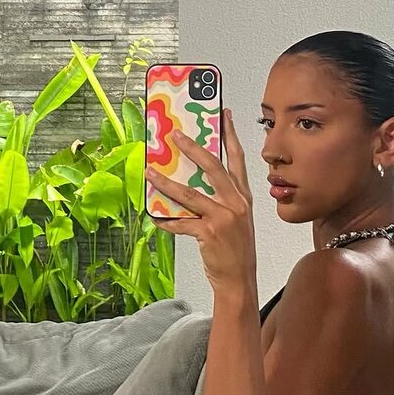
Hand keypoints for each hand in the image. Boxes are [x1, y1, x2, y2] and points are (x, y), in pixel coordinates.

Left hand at [146, 109, 257, 295]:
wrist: (239, 279)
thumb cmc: (235, 250)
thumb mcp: (236, 220)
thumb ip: (220, 199)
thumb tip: (189, 182)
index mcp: (243, 197)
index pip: (237, 159)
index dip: (231, 135)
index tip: (224, 115)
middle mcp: (236, 203)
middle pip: (213, 167)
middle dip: (192, 148)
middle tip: (175, 135)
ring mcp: (224, 218)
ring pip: (190, 193)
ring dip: (166, 182)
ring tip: (150, 171)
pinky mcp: (210, 233)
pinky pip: (181, 222)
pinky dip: (166, 221)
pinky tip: (154, 217)